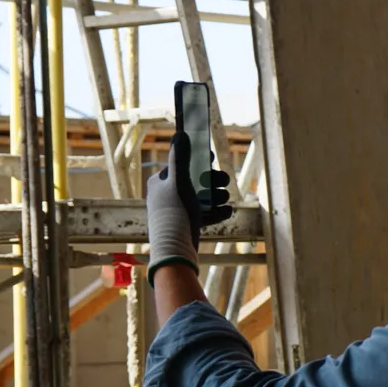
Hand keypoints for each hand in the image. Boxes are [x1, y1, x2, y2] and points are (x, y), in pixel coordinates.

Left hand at [145, 132, 232, 286]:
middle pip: (194, 181)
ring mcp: (176, 212)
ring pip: (201, 198)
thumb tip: (181, 134)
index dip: (197, 160)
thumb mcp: (180, 182)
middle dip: (212, 181)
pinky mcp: (186, 226)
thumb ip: (182, 158)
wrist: (174, 252)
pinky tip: (227, 212)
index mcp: (160, 183)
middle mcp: (166, 195)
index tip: (211, 157)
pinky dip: (215, 212)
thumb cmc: (174, 214)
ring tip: (226, 200)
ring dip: (216, 197)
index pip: (180, 164)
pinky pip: (203, 214)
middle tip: (225, 181)